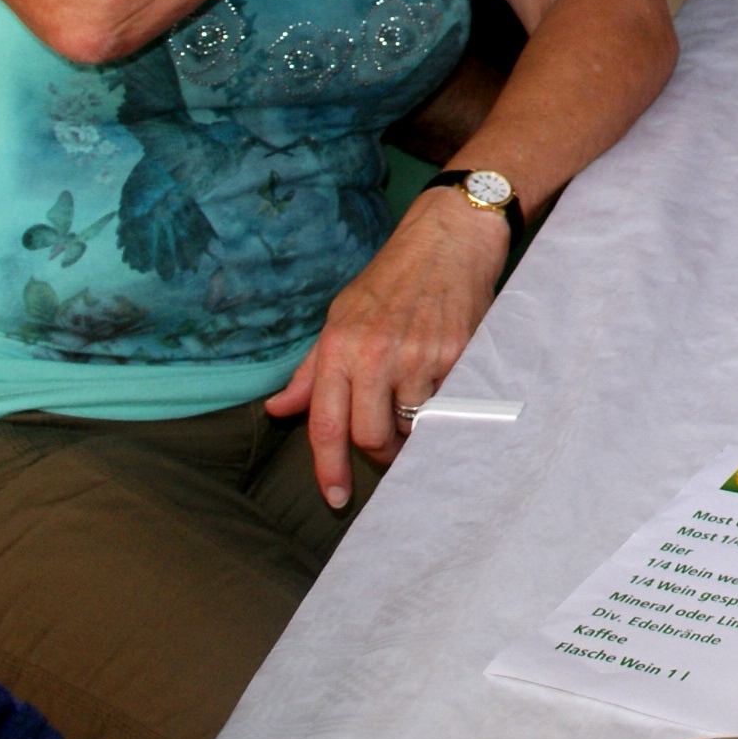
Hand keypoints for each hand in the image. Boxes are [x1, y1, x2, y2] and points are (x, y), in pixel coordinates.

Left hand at [264, 187, 508, 506]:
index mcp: (340, 347)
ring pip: (413, 426)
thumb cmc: (390, 280)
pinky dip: (444, 407)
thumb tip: (278, 410)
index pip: (327, 424)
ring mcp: (420, 356)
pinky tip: (444, 388)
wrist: (448, 240)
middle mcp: (377, 354)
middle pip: (371, 436)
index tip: (335, 498)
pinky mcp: (459, 354)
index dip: (328, 469)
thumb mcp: (339, 317)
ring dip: (414, 429)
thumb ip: (311, 371)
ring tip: (416, 407)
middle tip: (386, 445)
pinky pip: (448, 405)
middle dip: (379, 453)